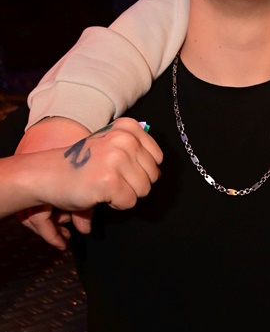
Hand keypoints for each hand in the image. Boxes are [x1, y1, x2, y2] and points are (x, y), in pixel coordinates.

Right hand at [15, 118, 161, 248]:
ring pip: (143, 190)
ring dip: (125, 194)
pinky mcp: (110, 180)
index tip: (119, 168)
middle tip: (109, 178)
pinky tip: (98, 193)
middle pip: (153, 175)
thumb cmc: (80, 164)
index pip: (157, 158)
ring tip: (103, 185)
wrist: (47, 174)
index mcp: (128, 128)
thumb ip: (136, 153)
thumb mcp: (111, 146)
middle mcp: (125, 139)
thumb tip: (160, 172)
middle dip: (133, 183)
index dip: (140, 170)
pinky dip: (115, 204)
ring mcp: (117, 159)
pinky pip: (129, 202)